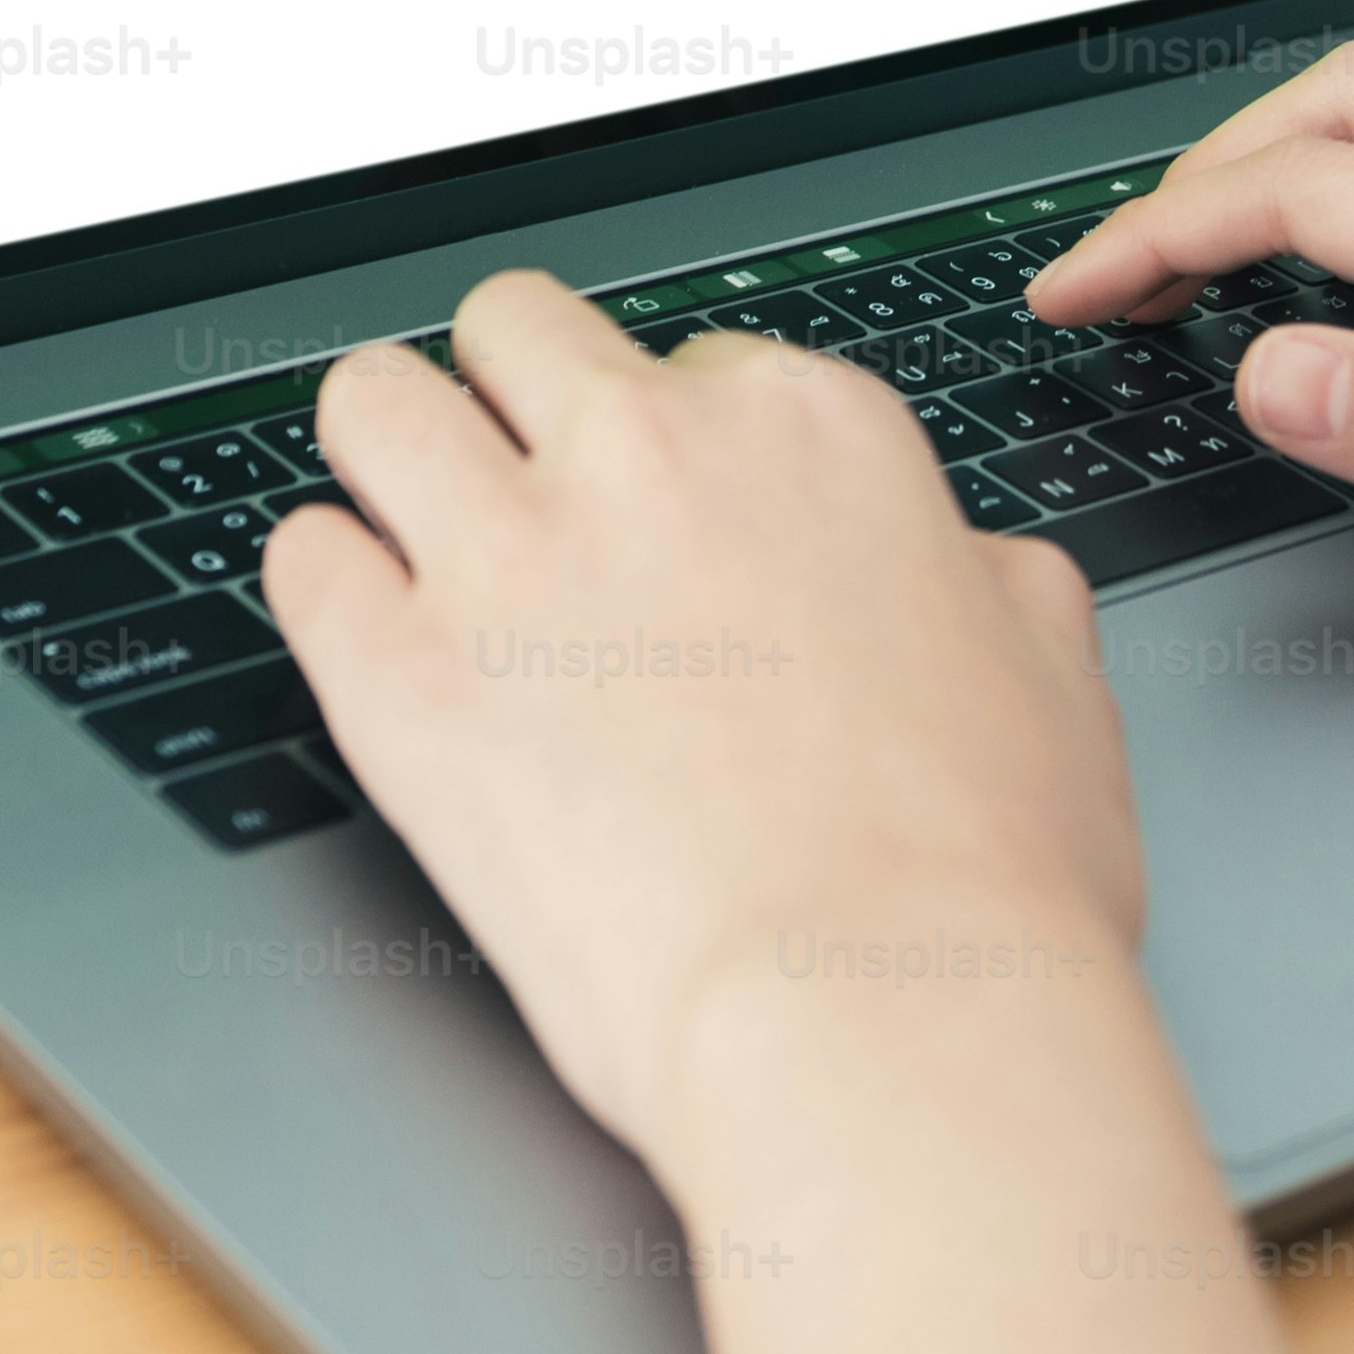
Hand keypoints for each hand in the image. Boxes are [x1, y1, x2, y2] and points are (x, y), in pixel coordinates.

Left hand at [261, 269, 1138, 1172]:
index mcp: (810, 433)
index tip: (672, 526)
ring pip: (373, 401)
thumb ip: (985, 582)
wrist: (878, 1020)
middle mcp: (650, 455)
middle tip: (526, 503)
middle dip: (512, 405)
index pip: (692, 368)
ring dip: (388, 460)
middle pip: (516, 333)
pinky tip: (367, 640)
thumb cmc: (979, 884)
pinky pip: (299, 560)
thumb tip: (961, 572)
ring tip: (407, 537)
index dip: (676, 456)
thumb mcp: (1054, 677)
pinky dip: (324, 593)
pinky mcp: (399, 674)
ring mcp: (511, 554)